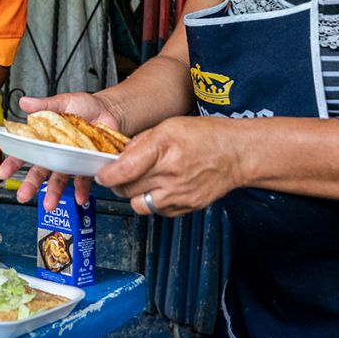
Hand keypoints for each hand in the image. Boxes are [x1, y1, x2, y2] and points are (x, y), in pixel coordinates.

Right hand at [0, 93, 122, 209]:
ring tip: (50, 205)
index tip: (3, 173)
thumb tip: (23, 102)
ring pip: (59, 179)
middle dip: (30, 185)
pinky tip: (79, 198)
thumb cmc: (84, 106)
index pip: (25, 152)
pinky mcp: (86, 163)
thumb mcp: (62, 102)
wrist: (109, 110)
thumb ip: (43, 105)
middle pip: (39, 171)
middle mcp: (55, 152)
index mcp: (45, 138)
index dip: (13, 162)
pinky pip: (83, 179)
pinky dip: (81, 190)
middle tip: (23, 196)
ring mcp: (70, 160)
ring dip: (54, 193)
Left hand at [95, 116, 244, 216]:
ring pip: (140, 205)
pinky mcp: (186, 207)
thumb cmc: (206, 136)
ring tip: (139, 182)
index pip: (125, 169)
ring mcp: (179, 194)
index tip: (101, 174)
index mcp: (164, 148)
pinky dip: (152, 202)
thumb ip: (142, 141)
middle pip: (128, 189)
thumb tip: (121, 155)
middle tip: (118, 175)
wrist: (237, 154)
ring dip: (134, 195)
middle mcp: (171, 175)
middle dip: (117, 183)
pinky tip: (158, 188)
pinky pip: (157, 211)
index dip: (107, 174)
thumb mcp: (169, 126)